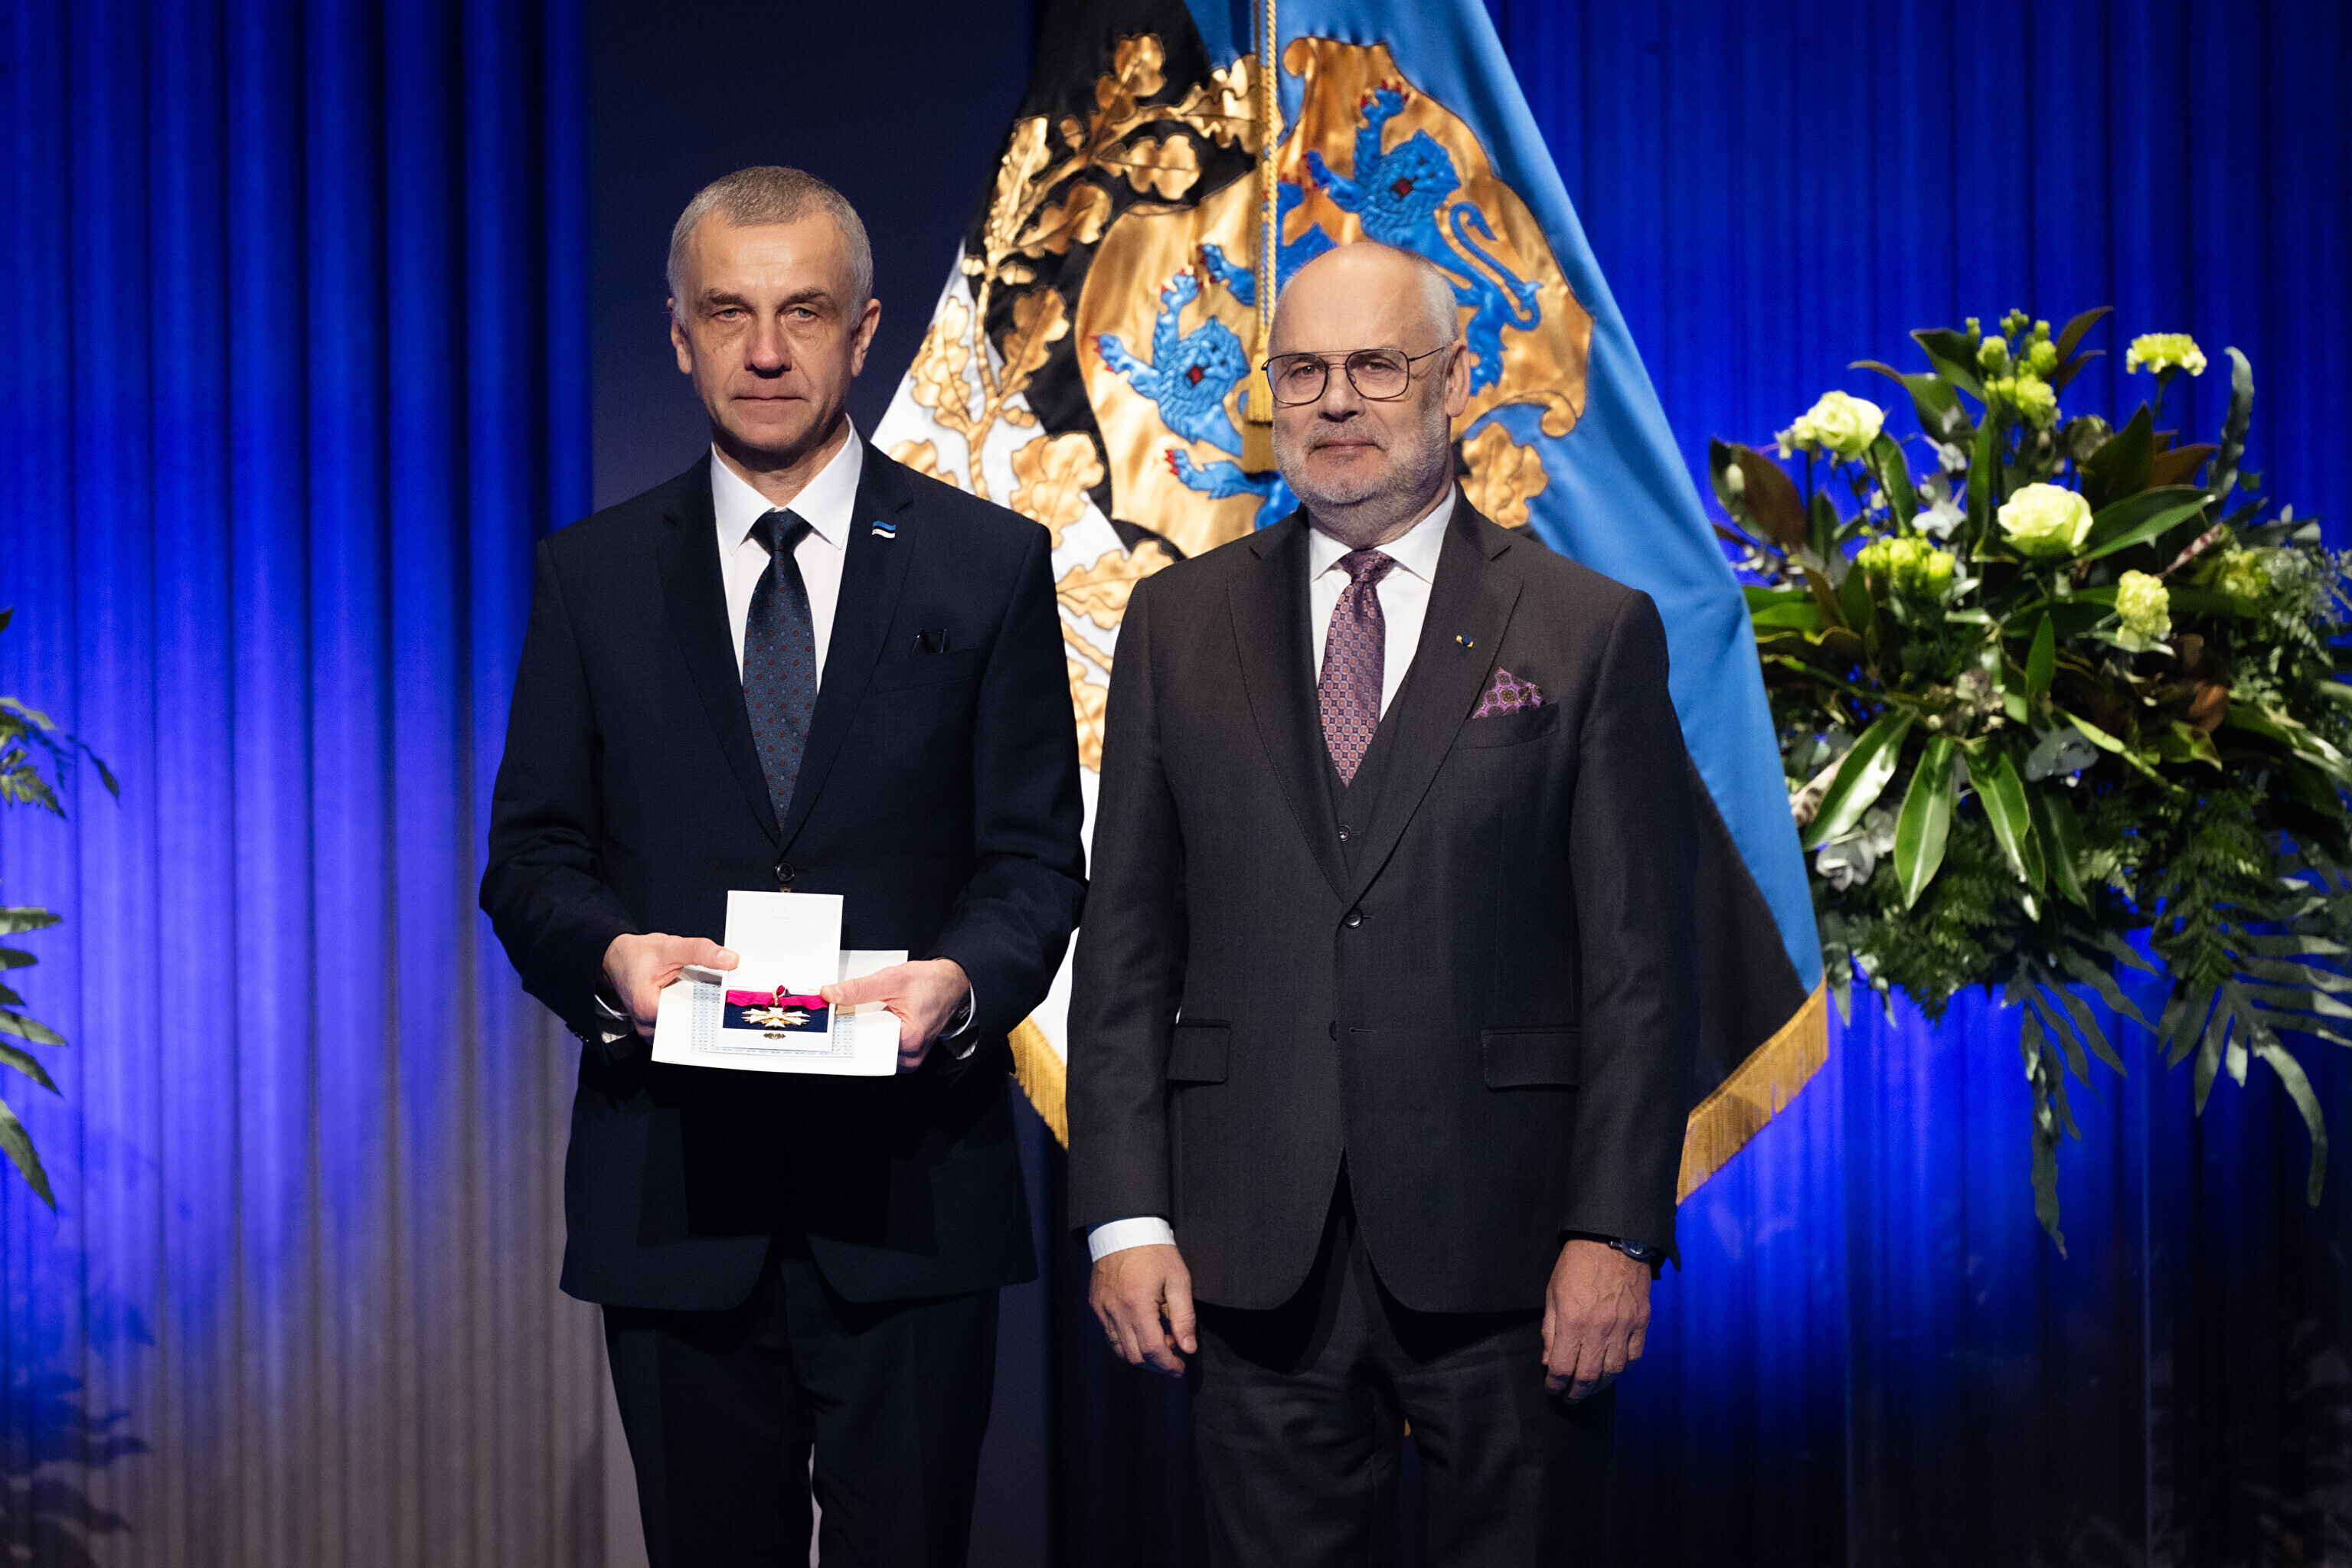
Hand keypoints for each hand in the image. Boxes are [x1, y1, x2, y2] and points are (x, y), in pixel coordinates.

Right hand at [602, 933, 736, 1038]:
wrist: (618, 958)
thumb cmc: (635, 955)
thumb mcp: (669, 947)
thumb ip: (699, 951)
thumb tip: (728, 959)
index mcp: (648, 1008)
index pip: (688, 1021)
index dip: (710, 1011)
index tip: (725, 1002)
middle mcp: (648, 1025)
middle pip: (688, 1027)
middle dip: (708, 1012)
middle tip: (721, 996)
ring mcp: (652, 1028)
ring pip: (686, 1028)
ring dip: (700, 1014)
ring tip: (707, 996)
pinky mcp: (657, 1026)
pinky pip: (680, 1025)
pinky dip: (691, 1013)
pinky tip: (697, 1000)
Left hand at [820, 958, 969, 1071]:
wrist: (950, 984)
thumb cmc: (930, 982)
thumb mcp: (892, 979)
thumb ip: (859, 989)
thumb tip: (831, 994)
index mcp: (909, 1039)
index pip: (865, 1043)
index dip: (846, 1029)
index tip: (836, 1018)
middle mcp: (910, 1055)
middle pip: (867, 1050)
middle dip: (853, 1031)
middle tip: (853, 1012)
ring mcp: (909, 1058)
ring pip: (872, 1052)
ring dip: (864, 1034)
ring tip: (874, 1015)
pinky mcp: (906, 1056)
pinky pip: (881, 1051)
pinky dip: (874, 1036)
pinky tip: (878, 1022)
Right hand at [1090, 1243, 1195, 1376]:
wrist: (1124, 1228)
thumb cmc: (1155, 1251)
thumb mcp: (1178, 1280)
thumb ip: (1184, 1317)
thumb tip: (1188, 1348)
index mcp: (1137, 1304)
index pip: (1152, 1350)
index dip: (1168, 1364)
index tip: (1180, 1368)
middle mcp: (1115, 1311)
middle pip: (1135, 1356)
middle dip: (1156, 1364)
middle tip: (1173, 1354)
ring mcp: (1102, 1309)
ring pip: (1120, 1350)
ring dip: (1141, 1355)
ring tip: (1159, 1342)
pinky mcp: (1096, 1305)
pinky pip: (1109, 1335)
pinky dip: (1126, 1343)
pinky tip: (1141, 1332)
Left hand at [1541, 1238, 1651, 1399]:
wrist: (1611, 1240)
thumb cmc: (1577, 1264)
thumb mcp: (1552, 1294)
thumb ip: (1551, 1330)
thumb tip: (1550, 1361)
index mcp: (1573, 1321)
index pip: (1563, 1367)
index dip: (1555, 1384)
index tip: (1552, 1389)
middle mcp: (1600, 1329)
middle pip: (1588, 1376)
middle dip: (1576, 1392)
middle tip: (1570, 1397)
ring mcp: (1624, 1327)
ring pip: (1613, 1371)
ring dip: (1599, 1385)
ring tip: (1589, 1388)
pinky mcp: (1641, 1322)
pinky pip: (1634, 1356)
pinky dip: (1623, 1369)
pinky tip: (1613, 1370)